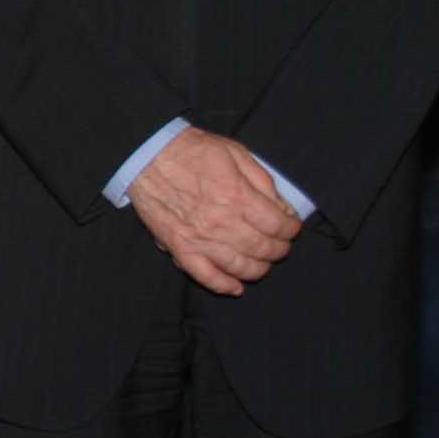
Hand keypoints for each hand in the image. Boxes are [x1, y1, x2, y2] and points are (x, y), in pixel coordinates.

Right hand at [130, 128, 301, 295]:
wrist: (147, 155)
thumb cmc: (192, 150)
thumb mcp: (236, 152)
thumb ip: (263, 181)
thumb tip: (283, 208)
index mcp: (238, 196)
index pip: (278, 225)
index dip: (291, 229)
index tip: (291, 227)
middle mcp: (222, 222)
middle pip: (264, 249)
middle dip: (280, 249)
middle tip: (281, 244)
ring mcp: (200, 239)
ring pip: (241, 267)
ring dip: (259, 269)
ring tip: (263, 261)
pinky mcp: (181, 248)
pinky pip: (206, 276)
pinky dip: (224, 286)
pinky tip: (236, 287)